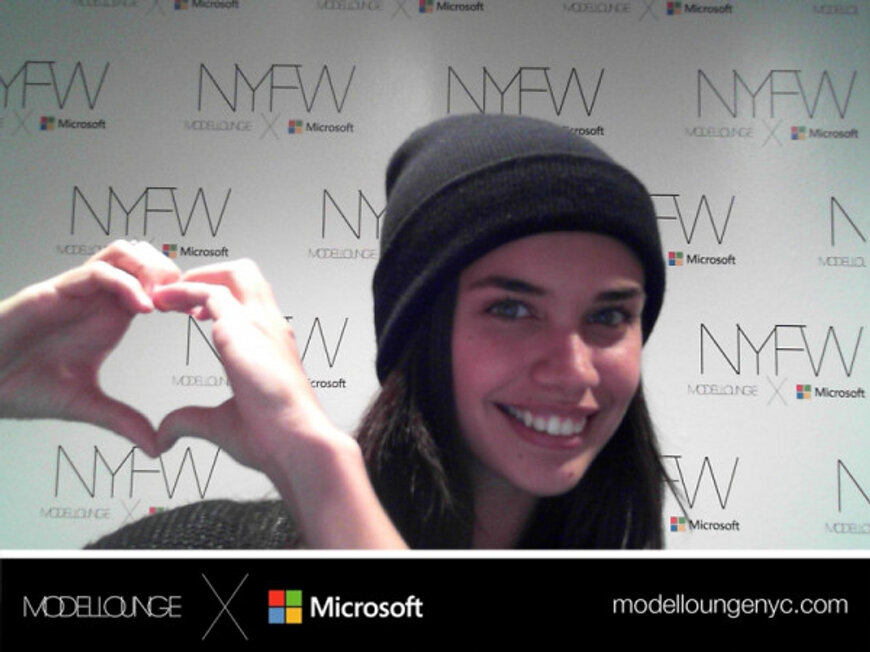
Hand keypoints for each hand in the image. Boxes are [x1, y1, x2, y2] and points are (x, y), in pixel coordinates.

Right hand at [0, 240, 179, 453]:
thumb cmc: (22, 385)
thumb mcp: (85, 406)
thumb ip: (122, 420)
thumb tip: (155, 446)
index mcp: (109, 317)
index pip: (152, 284)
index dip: (179, 292)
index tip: (199, 313)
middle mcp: (96, 299)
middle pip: (142, 258)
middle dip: (170, 273)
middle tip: (187, 301)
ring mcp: (75, 292)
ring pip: (121, 254)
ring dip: (148, 270)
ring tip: (164, 300)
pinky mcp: (52, 293)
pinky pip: (96, 274)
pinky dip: (124, 284)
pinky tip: (141, 308)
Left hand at [151, 259, 343, 474]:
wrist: (295, 442)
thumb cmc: (272, 437)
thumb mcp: (220, 423)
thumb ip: (188, 420)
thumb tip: (163, 435)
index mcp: (271, 345)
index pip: (248, 301)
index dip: (218, 299)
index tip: (192, 313)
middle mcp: (270, 326)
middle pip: (246, 274)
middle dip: (210, 275)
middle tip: (177, 294)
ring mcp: (260, 322)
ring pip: (234, 271)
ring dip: (198, 276)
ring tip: (168, 292)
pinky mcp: (242, 327)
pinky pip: (209, 291)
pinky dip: (183, 290)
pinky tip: (163, 302)